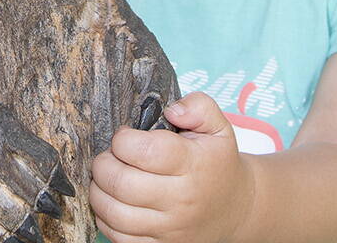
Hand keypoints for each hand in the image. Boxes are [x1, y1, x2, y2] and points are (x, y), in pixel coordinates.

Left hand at [89, 92, 253, 242]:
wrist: (238, 209)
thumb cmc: (218, 163)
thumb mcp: (218, 128)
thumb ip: (198, 107)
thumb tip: (171, 110)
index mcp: (193, 165)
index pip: (144, 151)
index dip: (122, 140)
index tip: (124, 137)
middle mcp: (182, 200)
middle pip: (122, 183)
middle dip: (103, 164)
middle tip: (109, 156)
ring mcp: (171, 228)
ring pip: (115, 213)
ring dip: (99, 191)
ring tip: (106, 177)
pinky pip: (119, 237)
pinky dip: (105, 218)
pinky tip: (112, 201)